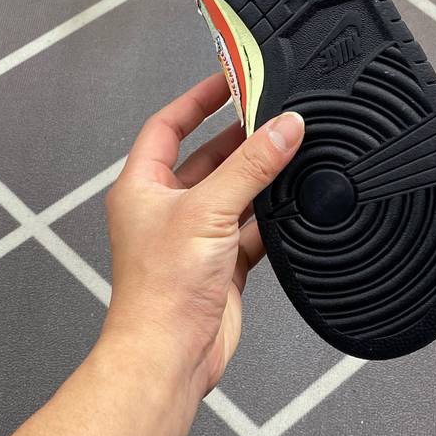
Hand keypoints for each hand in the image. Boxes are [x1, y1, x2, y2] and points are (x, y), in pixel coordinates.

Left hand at [101, 72, 303, 397]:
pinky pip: (250, 226)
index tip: (228, 80)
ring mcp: (195, 235)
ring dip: (259, 177)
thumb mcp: (208, 210)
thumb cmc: (160, 291)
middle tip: (273, 116)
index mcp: (143, 187)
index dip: (197, 100)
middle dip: (239, 138)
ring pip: (233, 191)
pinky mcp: (220, 261)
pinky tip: (292, 203)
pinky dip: (271, 215)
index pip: (168, 125)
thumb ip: (250, 167)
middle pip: (207, 157)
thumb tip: (283, 129)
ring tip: (289, 151)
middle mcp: (166, 208)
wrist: (169, 356)